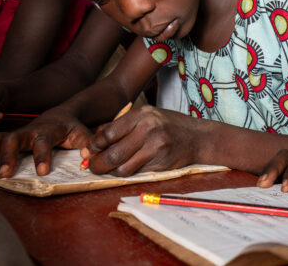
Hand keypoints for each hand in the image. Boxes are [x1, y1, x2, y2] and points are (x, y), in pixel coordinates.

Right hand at [0, 109, 89, 177]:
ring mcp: (17, 132)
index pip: (44, 141)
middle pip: (15, 139)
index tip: (42, 172)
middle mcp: (30, 130)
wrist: (60, 115)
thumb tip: (88, 158)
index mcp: (49, 130)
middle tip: (3, 174)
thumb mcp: (83, 133)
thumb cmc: (71, 128)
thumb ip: (88, 144)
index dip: (42, 156)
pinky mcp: (7, 135)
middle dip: (8, 156)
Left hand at [80, 106, 198, 176]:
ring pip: (122, 166)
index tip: (89, 151)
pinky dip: (127, 173)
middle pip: (112, 153)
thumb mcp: (147, 117)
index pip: (108, 133)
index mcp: (141, 114)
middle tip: (92, 166)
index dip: (94, 145)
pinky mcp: (161, 160)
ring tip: (109, 169)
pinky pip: (135, 171)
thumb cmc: (169, 126)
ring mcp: (155, 145)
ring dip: (111, 171)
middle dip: (97, 164)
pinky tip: (127, 168)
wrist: (198, 137)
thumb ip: (121, 126)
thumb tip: (92, 141)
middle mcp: (147, 128)